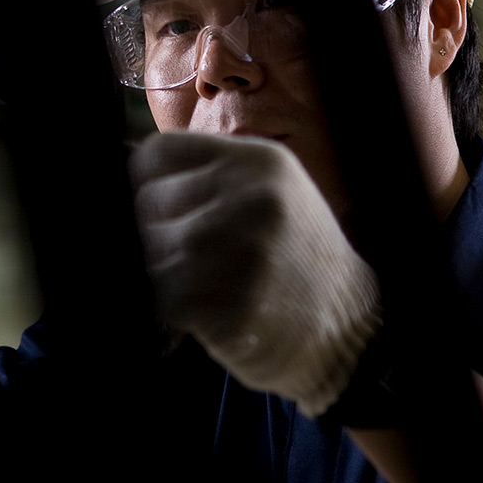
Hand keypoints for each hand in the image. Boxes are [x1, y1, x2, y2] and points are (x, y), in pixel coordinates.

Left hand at [130, 132, 380, 416]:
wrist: (347, 330)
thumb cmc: (298, 261)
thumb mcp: (274, 194)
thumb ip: (214, 177)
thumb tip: (135, 180)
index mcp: (260, 162)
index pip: (158, 152)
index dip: (147, 182)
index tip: (161, 209)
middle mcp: (249, 197)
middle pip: (148, 200)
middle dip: (156, 230)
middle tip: (190, 257)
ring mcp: (235, 249)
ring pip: (149, 248)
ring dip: (164, 270)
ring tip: (204, 284)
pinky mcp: (221, 301)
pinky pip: (161, 292)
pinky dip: (172, 304)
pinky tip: (207, 309)